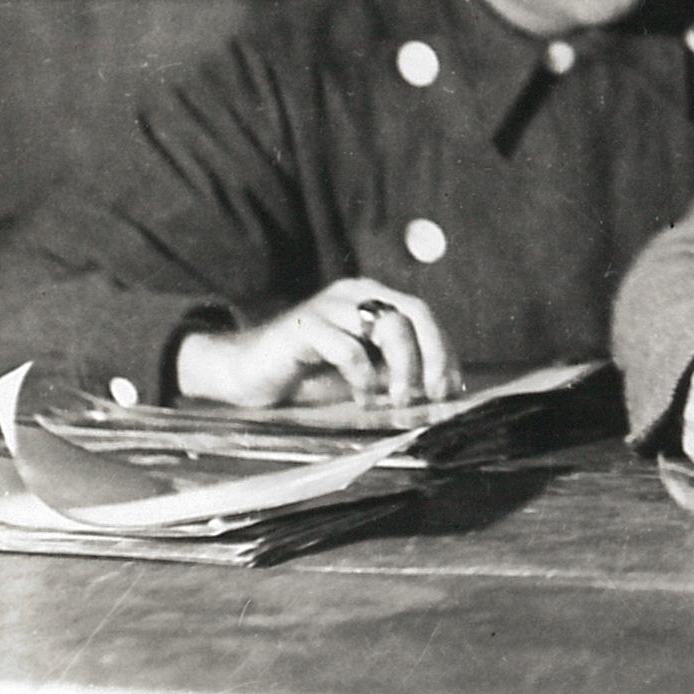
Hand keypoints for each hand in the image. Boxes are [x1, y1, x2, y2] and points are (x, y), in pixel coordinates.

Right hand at [173, 279, 462, 409]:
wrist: (243, 372)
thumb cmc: (305, 374)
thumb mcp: (360, 370)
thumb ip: (393, 369)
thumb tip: (438, 386)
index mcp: (370, 297)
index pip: (422, 314)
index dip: (442, 349)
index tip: (449, 386)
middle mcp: (354, 293)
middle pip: (413, 312)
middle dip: (432, 354)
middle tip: (431, 392)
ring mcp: (329, 306)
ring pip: (388, 326)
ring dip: (402, 368)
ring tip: (397, 400)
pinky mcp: (305, 326)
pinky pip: (349, 348)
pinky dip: (363, 377)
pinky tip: (361, 397)